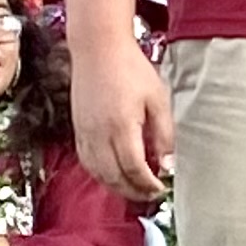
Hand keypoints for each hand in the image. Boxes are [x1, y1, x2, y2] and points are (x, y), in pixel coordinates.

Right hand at [72, 33, 172, 203]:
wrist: (98, 49)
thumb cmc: (131, 69)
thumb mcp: (158, 100)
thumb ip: (164, 135)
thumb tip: (167, 165)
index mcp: (121, 127)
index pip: (134, 169)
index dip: (148, 185)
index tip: (161, 189)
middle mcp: (98, 134)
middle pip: (113, 177)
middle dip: (133, 191)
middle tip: (150, 195)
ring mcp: (84, 133)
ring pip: (97, 173)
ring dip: (115, 186)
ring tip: (134, 189)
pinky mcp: (77, 129)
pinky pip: (86, 161)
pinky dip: (100, 174)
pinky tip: (113, 175)